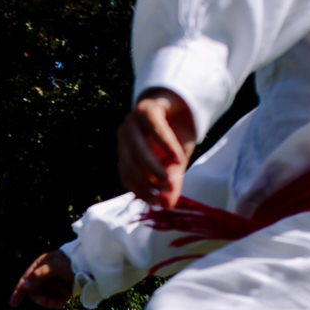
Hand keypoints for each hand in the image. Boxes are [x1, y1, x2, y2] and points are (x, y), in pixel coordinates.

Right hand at [11, 250, 75, 308]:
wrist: (89, 265)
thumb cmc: (70, 261)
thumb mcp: (53, 266)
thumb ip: (38, 275)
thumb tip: (24, 286)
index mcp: (39, 266)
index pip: (25, 280)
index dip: (19, 292)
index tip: (13, 304)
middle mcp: (44, 276)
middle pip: (35, 292)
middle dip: (41, 299)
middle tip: (50, 303)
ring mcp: (52, 284)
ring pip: (44, 298)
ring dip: (49, 303)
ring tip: (59, 304)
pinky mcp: (61, 291)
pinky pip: (53, 300)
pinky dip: (56, 303)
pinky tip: (62, 303)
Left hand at [116, 89, 196, 205]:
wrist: (184, 103)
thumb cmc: (176, 135)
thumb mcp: (175, 162)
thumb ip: (171, 181)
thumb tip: (167, 207)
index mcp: (126, 151)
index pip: (127, 176)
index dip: (140, 191)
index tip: (157, 202)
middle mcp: (125, 136)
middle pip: (131, 165)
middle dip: (148, 182)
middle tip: (166, 192)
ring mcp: (133, 121)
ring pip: (139, 150)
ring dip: (155, 168)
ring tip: (171, 181)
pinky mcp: (147, 108)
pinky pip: (155, 129)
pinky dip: (167, 146)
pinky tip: (179, 158)